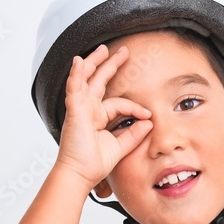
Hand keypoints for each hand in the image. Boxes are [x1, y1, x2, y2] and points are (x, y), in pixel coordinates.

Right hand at [54, 44, 152, 191]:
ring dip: (94, 62)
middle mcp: (87, 109)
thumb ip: (134, 134)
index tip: (147, 115)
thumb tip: (149, 122)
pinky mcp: (74, 111)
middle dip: (110, 65)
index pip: (118, 103)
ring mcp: (79, 108)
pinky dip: (76, 74)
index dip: (134, 106)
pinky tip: (79, 61)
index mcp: (97, 117)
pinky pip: (74, 88)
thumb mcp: (120, 146)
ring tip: (103, 48)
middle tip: (123, 51)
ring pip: (86, 79)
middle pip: (99, 81)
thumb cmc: (94, 164)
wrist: (81, 175)